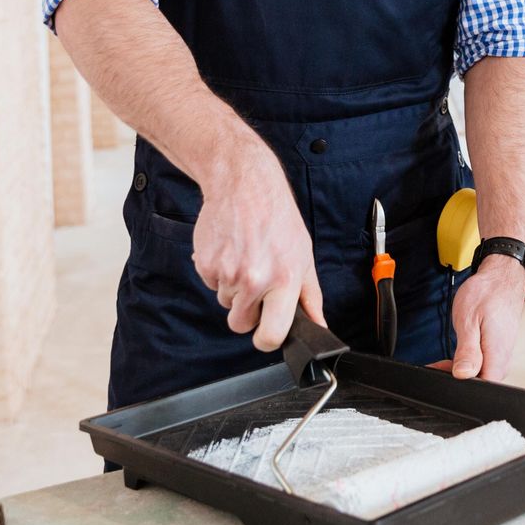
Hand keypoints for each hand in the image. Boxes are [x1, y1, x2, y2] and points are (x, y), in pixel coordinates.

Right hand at [190, 139, 323, 351]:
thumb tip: (318, 325)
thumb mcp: (304, 255)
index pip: (270, 335)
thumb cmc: (278, 218)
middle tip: (256, 285)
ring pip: (226, 303)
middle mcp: (254, 280)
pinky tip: (231, 251)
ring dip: (234, 288)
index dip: (267, 339)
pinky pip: (212, 285)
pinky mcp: (205, 265)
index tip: (267, 332)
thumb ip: (310, 295)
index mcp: (283, 280)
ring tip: (246, 258)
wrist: (245, 185)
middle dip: (247, 312)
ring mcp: (227, 273)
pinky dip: (220, 273)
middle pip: (240, 324)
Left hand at [430, 254, 524, 380]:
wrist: (502, 279)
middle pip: (479, 385)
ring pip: (478, 376)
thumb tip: (462, 375)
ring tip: (441, 362)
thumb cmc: (487, 294)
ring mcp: (501, 357)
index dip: (462, 389)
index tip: (444, 378)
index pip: (482, 389)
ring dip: (459, 371)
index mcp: (497, 355)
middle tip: (436, 367)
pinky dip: (466, 364)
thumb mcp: (469, 320)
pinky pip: (481, 366)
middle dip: (455, 381)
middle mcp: (502, 360)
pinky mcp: (497, 352)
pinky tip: (453, 358)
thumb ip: (467, 351)